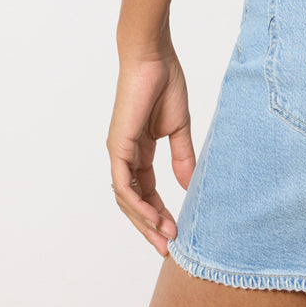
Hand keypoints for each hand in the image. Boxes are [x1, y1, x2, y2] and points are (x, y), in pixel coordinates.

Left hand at [107, 45, 195, 255]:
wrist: (153, 58)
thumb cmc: (165, 84)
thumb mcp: (179, 128)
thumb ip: (182, 157)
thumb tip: (188, 185)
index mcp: (139, 152)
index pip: (147, 192)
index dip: (160, 212)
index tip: (178, 232)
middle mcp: (125, 156)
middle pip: (135, 202)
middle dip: (151, 227)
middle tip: (168, 248)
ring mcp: (119, 153)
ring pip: (127, 199)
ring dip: (145, 221)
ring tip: (165, 238)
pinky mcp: (117, 147)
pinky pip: (124, 184)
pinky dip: (137, 204)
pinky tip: (153, 218)